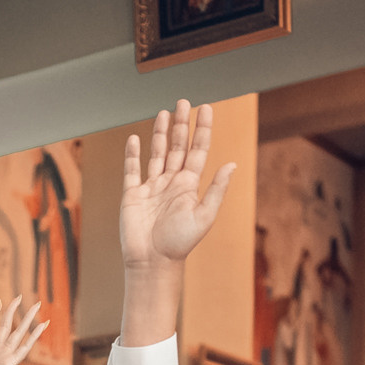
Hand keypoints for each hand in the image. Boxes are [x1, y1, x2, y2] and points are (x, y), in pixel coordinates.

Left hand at [0, 297, 49, 364]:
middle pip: (6, 326)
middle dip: (13, 310)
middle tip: (20, 296)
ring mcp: (4, 357)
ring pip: (18, 332)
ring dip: (28, 317)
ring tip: (37, 304)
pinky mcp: (10, 363)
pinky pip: (25, 346)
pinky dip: (35, 335)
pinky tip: (44, 324)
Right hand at [120, 100, 236, 272]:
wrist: (152, 262)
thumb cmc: (179, 244)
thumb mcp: (204, 216)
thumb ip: (216, 189)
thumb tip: (232, 164)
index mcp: (189, 186)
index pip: (198, 150)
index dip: (202, 129)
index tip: (205, 109)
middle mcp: (171, 183)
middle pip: (177, 146)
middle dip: (181, 124)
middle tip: (184, 102)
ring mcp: (152, 188)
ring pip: (157, 153)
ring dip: (160, 133)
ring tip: (164, 112)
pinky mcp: (132, 195)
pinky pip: (132, 170)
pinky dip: (133, 154)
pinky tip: (135, 139)